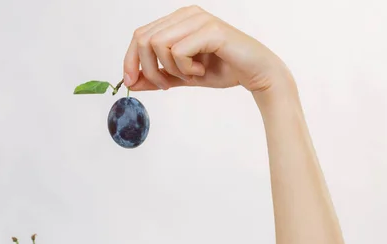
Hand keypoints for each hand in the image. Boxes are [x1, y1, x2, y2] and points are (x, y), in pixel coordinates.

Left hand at [123, 5, 293, 93]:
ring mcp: (198, 19)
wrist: (257, 73)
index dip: (130, 60)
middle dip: (149, 69)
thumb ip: (160, 77)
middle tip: (165, 86)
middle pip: (143, 38)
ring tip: (191, 76)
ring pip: (158, 44)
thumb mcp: (185, 77)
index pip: (140, 34)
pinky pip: (179, 51)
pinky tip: (201, 71)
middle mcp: (186, 14)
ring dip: (171, 69)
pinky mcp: (210, 30)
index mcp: (178, 20)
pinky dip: (186, 68)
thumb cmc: (225, 70)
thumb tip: (132, 83)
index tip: (131, 82)